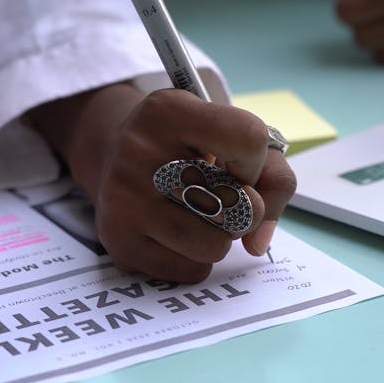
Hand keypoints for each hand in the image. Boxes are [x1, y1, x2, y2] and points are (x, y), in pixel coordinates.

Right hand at [31, 84, 295, 282]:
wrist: (112, 154)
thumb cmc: (186, 146)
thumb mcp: (226, 133)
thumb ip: (271, 175)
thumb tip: (258, 243)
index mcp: (168, 111)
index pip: (250, 138)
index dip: (257, 161)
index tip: (237, 165)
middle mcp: (139, 151)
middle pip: (239, 204)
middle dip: (246, 209)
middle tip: (223, 196)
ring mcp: (124, 200)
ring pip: (215, 246)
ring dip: (221, 238)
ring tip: (200, 215)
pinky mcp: (118, 241)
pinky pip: (191, 271)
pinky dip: (196, 259)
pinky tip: (176, 233)